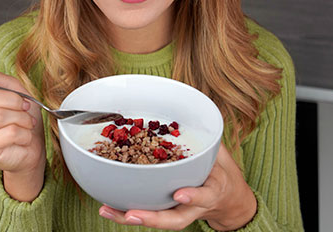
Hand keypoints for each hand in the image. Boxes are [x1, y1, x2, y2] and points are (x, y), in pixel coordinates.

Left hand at [98, 145, 256, 230]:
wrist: (226, 199)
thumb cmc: (221, 172)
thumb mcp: (222, 155)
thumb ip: (208, 138)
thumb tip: (197, 113)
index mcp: (212, 191)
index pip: (205, 196)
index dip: (194, 196)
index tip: (180, 194)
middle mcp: (194, 207)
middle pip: (175, 219)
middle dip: (152, 218)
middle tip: (131, 215)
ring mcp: (179, 211)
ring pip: (157, 219)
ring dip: (129, 217)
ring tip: (107, 210)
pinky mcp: (165, 209)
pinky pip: (146, 212)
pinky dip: (125, 212)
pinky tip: (106, 206)